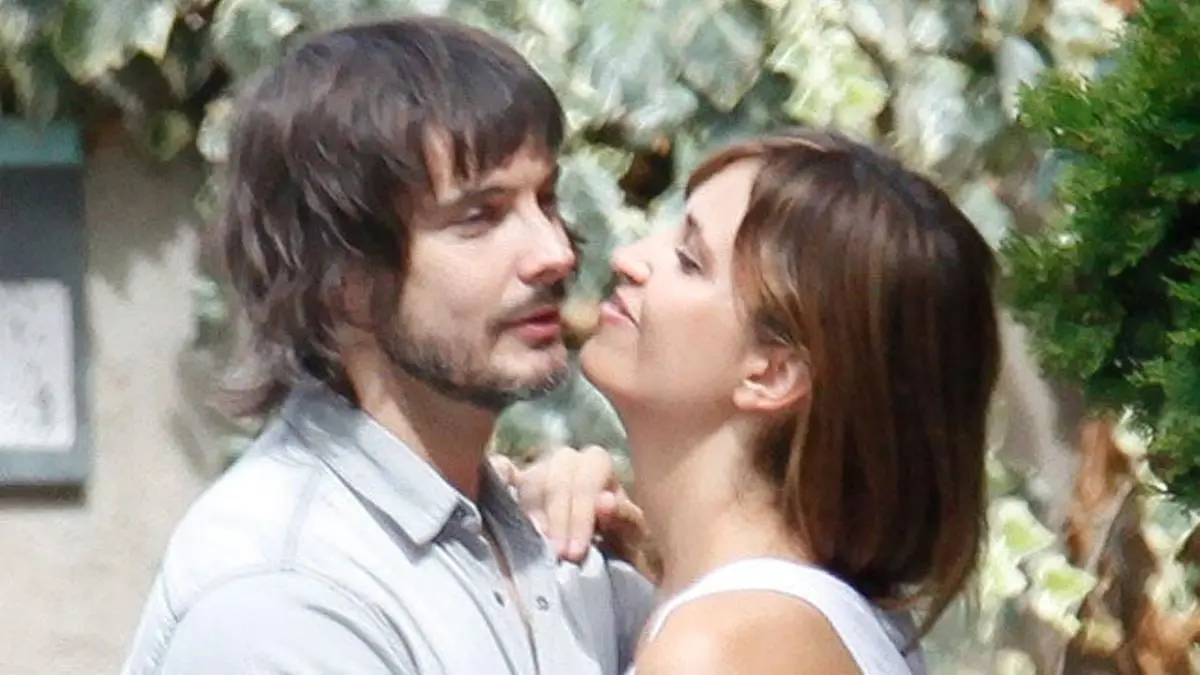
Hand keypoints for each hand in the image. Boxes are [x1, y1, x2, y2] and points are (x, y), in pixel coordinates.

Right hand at [493, 446, 647, 564]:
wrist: (605, 545)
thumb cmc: (620, 537)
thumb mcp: (631, 532)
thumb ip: (623, 516)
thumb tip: (603, 502)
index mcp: (597, 462)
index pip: (585, 482)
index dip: (579, 517)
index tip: (575, 552)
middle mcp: (566, 458)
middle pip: (555, 480)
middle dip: (558, 520)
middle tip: (559, 554)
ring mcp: (539, 468)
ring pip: (529, 483)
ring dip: (532, 515)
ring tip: (538, 543)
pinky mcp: (518, 483)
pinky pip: (504, 475)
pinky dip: (500, 480)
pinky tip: (502, 491)